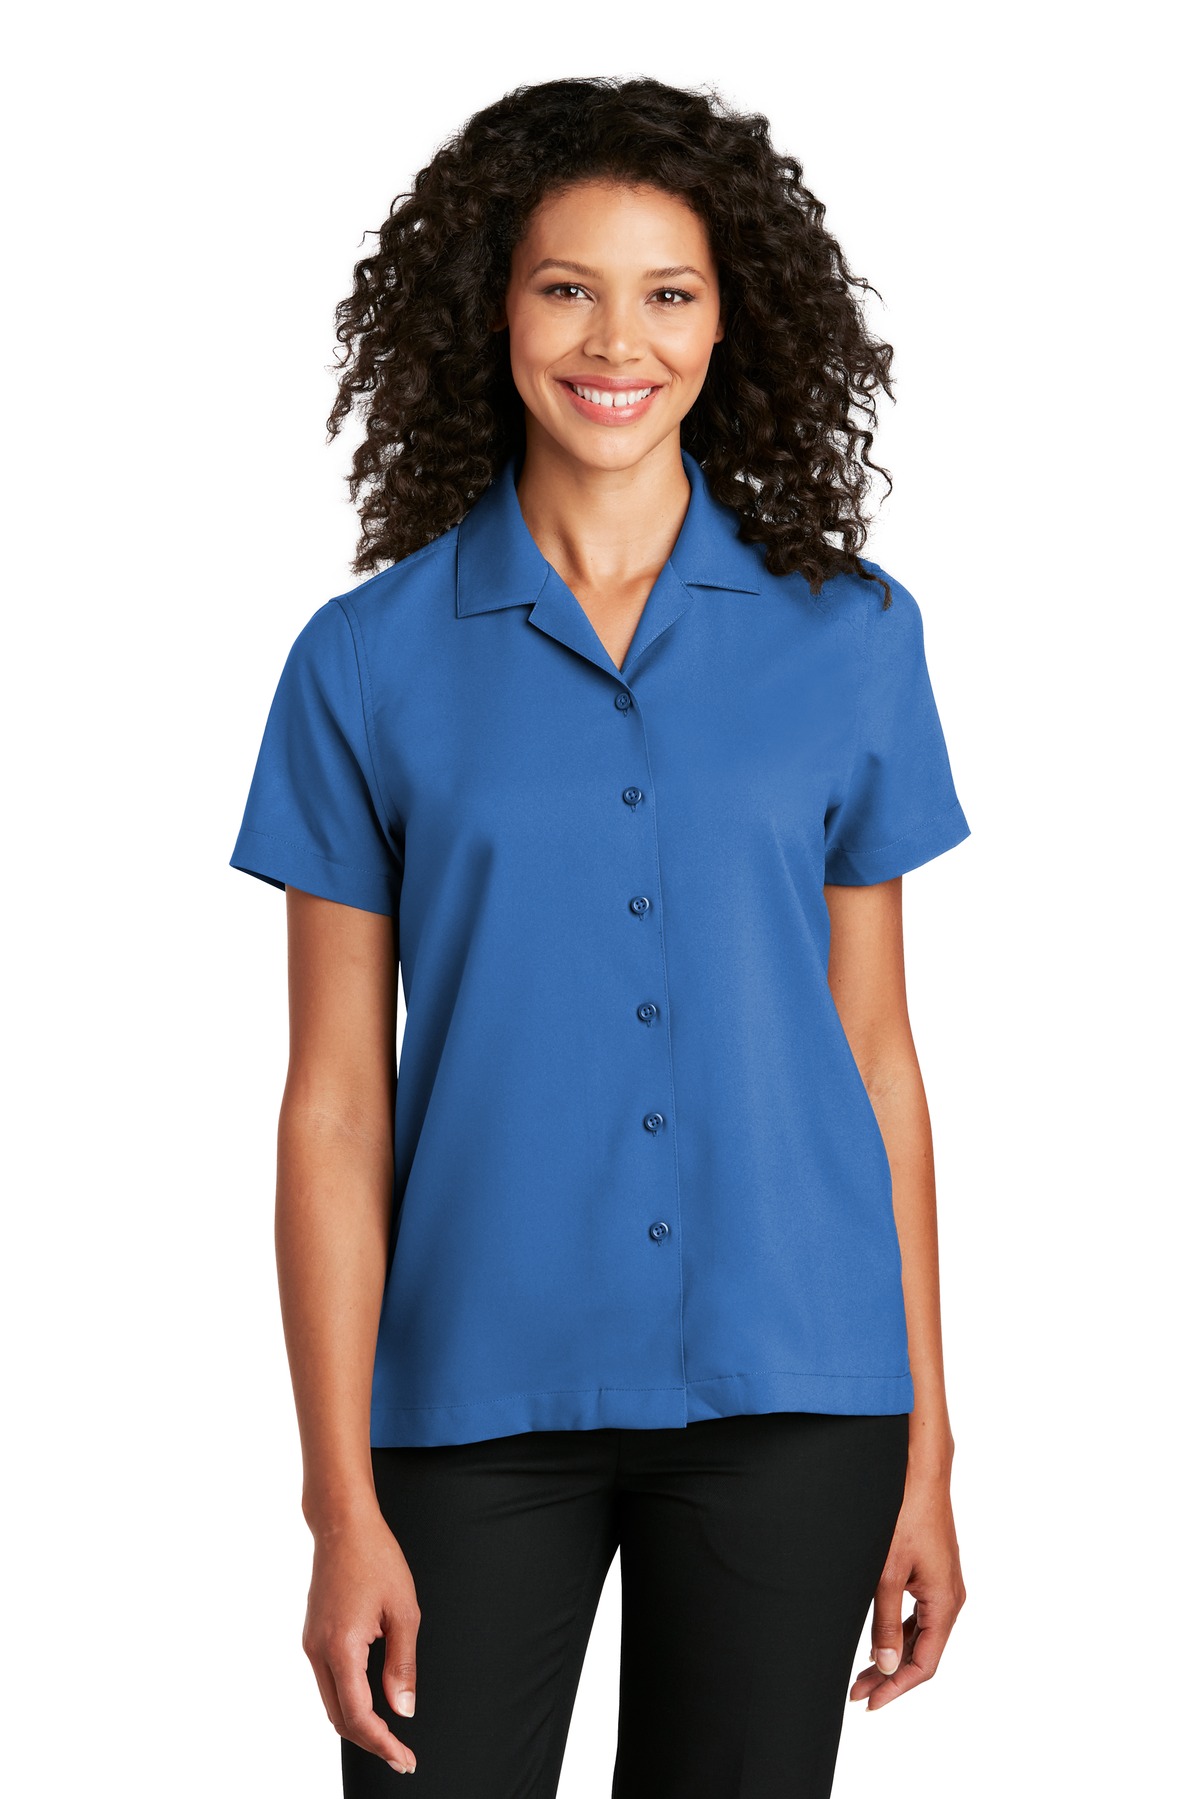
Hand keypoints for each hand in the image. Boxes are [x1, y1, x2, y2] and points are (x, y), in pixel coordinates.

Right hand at [301, 1505, 421, 1773]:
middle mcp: (318, 1651)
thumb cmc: (375, 1558)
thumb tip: (403, 1709)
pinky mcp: (312, 1636)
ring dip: (357, 1723)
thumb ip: (403, 1665)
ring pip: (330, 1702)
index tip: (404, 1758)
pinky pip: (327, 1682)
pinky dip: (347, 1700)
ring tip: (389, 1734)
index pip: (358, 1716)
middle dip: (370, 1741)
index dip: (382, 1743)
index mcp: (341, 1647)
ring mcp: (311, 1643)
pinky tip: (370, 1702)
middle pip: (339, 1718)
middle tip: (401, 1754)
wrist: (343, 1525)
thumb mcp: (404, 1611)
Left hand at [849, 1470, 965, 1709]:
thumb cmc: (905, 1515)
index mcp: (945, 1603)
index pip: (925, 1664)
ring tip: (863, 1674)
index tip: (869, 1702)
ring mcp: (944, 1585)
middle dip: (891, 1676)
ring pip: (922, 1635)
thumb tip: (887, 1667)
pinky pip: (921, 1615)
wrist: (920, 1471)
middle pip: (924, 1653)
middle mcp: (951, 1598)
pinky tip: (880, 1640)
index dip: (896, 1688)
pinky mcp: (934, 1572)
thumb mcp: (887, 1573)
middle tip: (857, 1693)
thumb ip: (887, 1623)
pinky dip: (901, 1632)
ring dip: (895, 1656)